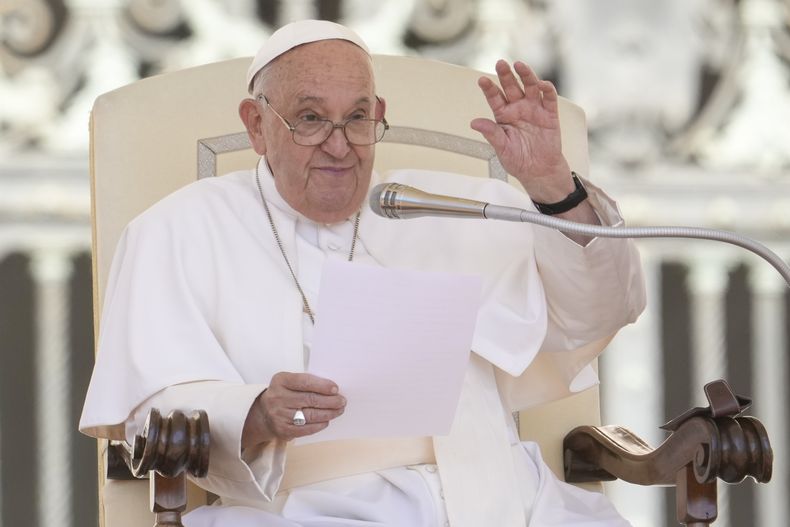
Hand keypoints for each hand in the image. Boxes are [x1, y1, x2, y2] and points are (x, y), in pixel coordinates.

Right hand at [242, 372, 345, 446]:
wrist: (263, 414)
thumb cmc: (283, 394)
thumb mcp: (288, 382)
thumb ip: (306, 382)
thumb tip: (332, 389)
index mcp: (280, 381)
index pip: (304, 381)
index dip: (322, 385)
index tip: (336, 389)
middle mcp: (277, 397)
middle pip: (310, 399)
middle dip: (330, 401)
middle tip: (342, 401)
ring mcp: (279, 415)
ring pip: (310, 415)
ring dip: (328, 413)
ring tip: (339, 410)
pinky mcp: (283, 430)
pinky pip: (306, 429)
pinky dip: (319, 425)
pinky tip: (326, 420)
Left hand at [471, 60, 573, 202]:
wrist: (539, 171)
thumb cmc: (518, 160)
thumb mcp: (501, 149)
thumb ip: (491, 133)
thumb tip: (474, 122)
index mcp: (503, 116)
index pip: (494, 98)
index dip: (489, 88)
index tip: (482, 80)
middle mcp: (518, 108)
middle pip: (511, 87)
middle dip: (506, 75)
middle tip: (500, 63)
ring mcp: (534, 109)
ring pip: (530, 87)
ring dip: (526, 75)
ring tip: (520, 65)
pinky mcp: (549, 114)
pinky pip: (548, 98)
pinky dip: (547, 90)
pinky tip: (542, 84)